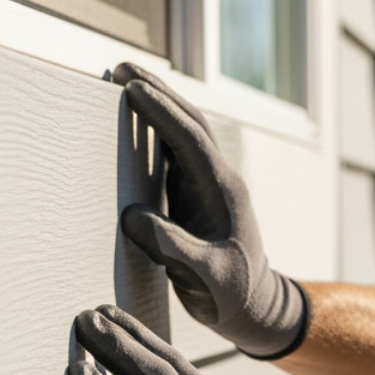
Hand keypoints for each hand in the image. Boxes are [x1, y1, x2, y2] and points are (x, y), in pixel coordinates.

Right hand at [114, 62, 308, 359]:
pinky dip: (154, 130)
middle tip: (121, 67)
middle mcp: (218, 179)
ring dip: (155, 105)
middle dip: (156, 92)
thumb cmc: (233, 295)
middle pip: (188, 122)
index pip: (191, 139)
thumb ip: (172, 247)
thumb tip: (132, 216)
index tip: (132, 89)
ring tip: (122, 81)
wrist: (253, 307)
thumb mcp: (204, 276)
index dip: (162, 112)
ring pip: (181, 133)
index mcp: (224, 191)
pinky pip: (172, 153)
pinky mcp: (194, 196)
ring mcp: (207, 185)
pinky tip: (133, 121)